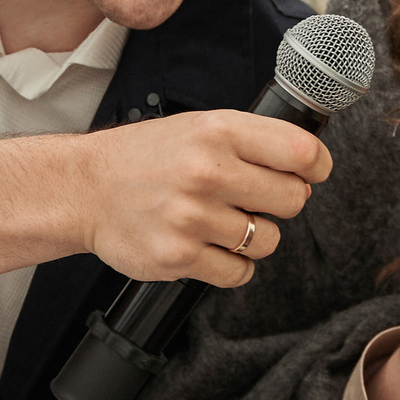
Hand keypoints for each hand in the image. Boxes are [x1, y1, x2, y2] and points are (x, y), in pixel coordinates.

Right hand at [73, 109, 331, 287]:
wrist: (83, 189)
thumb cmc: (145, 158)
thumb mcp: (198, 127)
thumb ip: (251, 142)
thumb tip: (307, 170)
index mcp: (217, 132)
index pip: (300, 152)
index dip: (316, 166)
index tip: (311, 173)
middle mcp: (207, 172)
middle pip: (291, 200)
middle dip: (280, 203)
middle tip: (253, 199)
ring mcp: (192, 217)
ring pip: (267, 241)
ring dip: (253, 237)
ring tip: (221, 222)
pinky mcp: (179, 256)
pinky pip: (238, 272)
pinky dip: (231, 265)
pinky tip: (208, 245)